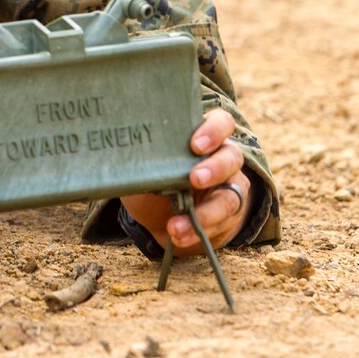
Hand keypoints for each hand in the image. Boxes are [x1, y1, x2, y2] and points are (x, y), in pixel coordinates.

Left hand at [120, 108, 249, 254]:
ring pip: (230, 195)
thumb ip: (144, 160)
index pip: (220, 122)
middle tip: (194, 179)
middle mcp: (221, 157)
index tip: (195, 144)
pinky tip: (179, 235)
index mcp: (201, 136)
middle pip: (231, 156)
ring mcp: (229, 186)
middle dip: (214, 168)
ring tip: (176, 225)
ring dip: (205, 212)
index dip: (213, 131)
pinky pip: (222, 222)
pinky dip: (197, 230)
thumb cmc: (152, 180)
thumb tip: (127, 159)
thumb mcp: (143, 167)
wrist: (162, 217)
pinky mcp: (229, 213)